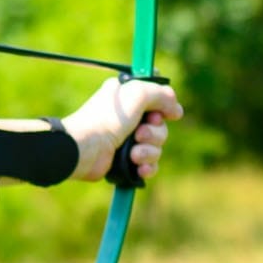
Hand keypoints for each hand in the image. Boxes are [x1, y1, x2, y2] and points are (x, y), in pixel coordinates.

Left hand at [64, 76, 182, 183]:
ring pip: (157, 147)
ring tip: (133, 154)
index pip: (158, 99)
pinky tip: (139, 168)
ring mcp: (126, 139)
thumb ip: (161, 94)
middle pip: (160, 126)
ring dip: (149, 152)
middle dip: (155, 133)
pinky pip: (149, 165)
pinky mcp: (125, 160)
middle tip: (138, 134)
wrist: (87, 148)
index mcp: (128, 97)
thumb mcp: (137, 94)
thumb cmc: (108, 118)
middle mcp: (128, 117)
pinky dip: (147, 167)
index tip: (169, 114)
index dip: (165, 108)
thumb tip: (176, 108)